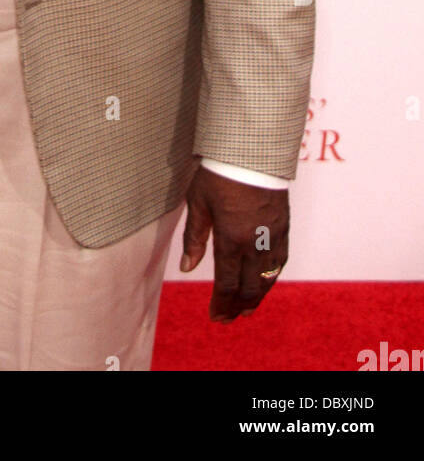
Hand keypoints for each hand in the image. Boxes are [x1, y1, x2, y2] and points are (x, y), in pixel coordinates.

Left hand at [180, 165, 288, 321]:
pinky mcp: (283, 227)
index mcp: (231, 239)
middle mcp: (255, 243)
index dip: (221, 304)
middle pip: (248, 287)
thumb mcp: (198, 203)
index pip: (226, 283)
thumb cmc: (218, 174)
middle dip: (238, 307)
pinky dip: (272, 278)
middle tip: (229, 318)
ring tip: (246, 309)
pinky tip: (264, 282)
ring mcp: (273, 236)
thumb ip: (194, 238)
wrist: (251, 152)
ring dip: (256, 297)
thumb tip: (187, 267)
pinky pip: (281, 261)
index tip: (215, 317)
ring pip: (267, 279)